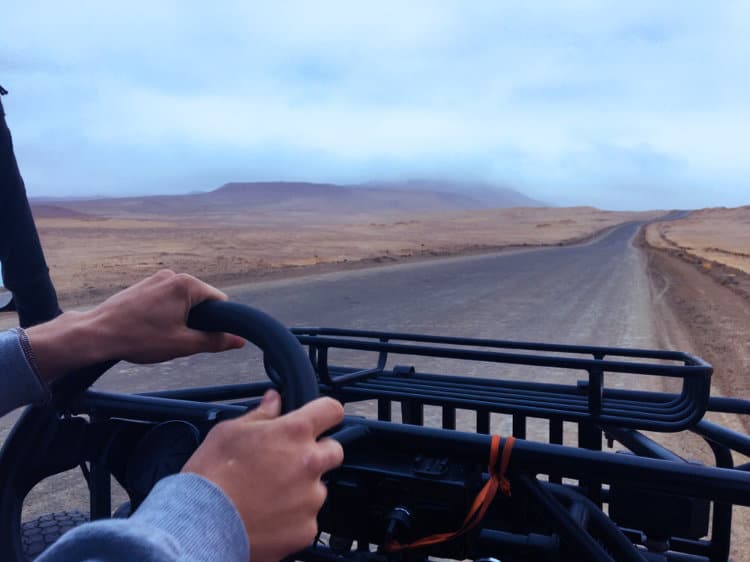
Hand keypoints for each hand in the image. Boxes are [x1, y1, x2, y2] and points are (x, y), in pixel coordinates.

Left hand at [26, 270, 244, 381]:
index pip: (220, 302)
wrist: (96, 334)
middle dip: (197, 321)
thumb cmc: (138, 338)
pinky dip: (165, 314)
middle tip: (178, 340)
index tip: (204, 339)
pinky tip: (150, 329)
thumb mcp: (184, 345)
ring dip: (180, 318)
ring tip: (160, 336)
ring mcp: (157, 279)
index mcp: (187, 285)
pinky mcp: (144, 285)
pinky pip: (166, 299)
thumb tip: (239, 341)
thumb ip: (216, 341)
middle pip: (201, 301)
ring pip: (183, 301)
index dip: (218, 323)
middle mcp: (173, 275)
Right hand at [182, 390, 344, 561]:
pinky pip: (308, 519)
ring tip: (268, 495)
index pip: (331, 410)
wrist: (201, 526)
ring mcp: (311, 498)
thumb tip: (274, 400)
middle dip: (316, 453)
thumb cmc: (211, 476)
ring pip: (318, 488)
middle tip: (287, 462)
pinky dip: (293, 519)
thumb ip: (261, 415)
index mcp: (294, 432)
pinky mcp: (307, 529)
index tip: (320, 419)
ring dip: (301, 489)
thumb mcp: (229, 432)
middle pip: (334, 451)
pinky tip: (268, 517)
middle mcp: (310, 463)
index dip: (325, 413)